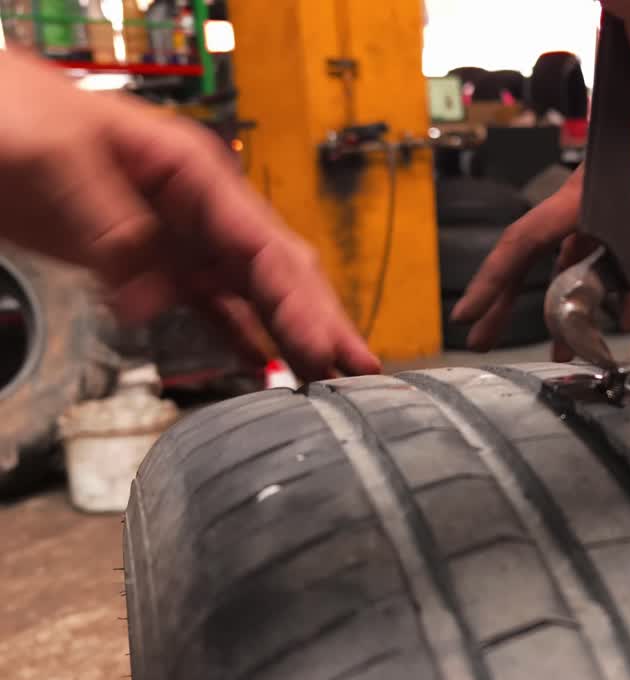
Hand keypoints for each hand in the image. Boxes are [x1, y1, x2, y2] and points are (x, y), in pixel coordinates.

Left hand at [0, 50, 380, 381]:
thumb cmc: (16, 112)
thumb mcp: (60, 158)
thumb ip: (109, 227)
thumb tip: (147, 304)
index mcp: (196, 175)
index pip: (267, 247)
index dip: (303, 302)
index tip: (329, 348)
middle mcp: (201, 210)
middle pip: (277, 274)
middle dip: (320, 323)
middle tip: (360, 373)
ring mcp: (180, 239)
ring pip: (253, 296)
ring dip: (291, 336)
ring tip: (329, 382)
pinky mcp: (151, 265)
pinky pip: (208, 308)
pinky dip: (238, 338)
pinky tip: (264, 368)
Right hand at [449, 94, 629, 358]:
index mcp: (582, 196)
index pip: (524, 241)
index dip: (492, 280)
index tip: (466, 313)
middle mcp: (582, 208)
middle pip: (534, 262)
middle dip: (504, 303)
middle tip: (480, 339)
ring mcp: (601, 217)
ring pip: (573, 272)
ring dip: (567, 313)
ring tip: (564, 354)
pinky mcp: (624, 225)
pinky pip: (606, 267)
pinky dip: (610, 298)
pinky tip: (622, 322)